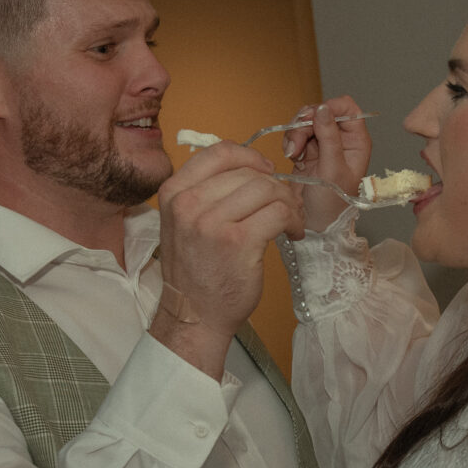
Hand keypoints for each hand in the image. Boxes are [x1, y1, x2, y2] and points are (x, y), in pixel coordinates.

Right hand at [150, 142, 303, 378]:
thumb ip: (205, 193)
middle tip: (285, 206)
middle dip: (275, 186)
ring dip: (288, 203)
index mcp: (174, 193)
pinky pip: (278, 212)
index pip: (219, 152)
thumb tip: (249, 168)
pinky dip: (293, 220)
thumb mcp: (183, 223)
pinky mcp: (239, 242)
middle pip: (249, 172)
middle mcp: (189, 204)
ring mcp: (212, 223)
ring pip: (267, 189)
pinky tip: (293, 233)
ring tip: (291, 221)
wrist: (194, 316)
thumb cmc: (195, 272)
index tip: (266, 172)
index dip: (250, 157)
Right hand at [281, 95, 371, 230]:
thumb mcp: (332, 169)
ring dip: (295, 134)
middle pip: (321, 112)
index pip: (347, 108)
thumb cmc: (331, 204)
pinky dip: (290, 142)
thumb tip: (323, 109)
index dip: (329, 107)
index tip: (314, 117)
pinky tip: (292, 157)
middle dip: (306, 123)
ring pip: (306, 122)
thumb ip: (329, 137)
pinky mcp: (307, 151)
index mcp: (356, 142)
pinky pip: (296, 134)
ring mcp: (323, 145)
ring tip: (293, 154)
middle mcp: (341, 140)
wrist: (313, 224)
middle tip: (298, 140)